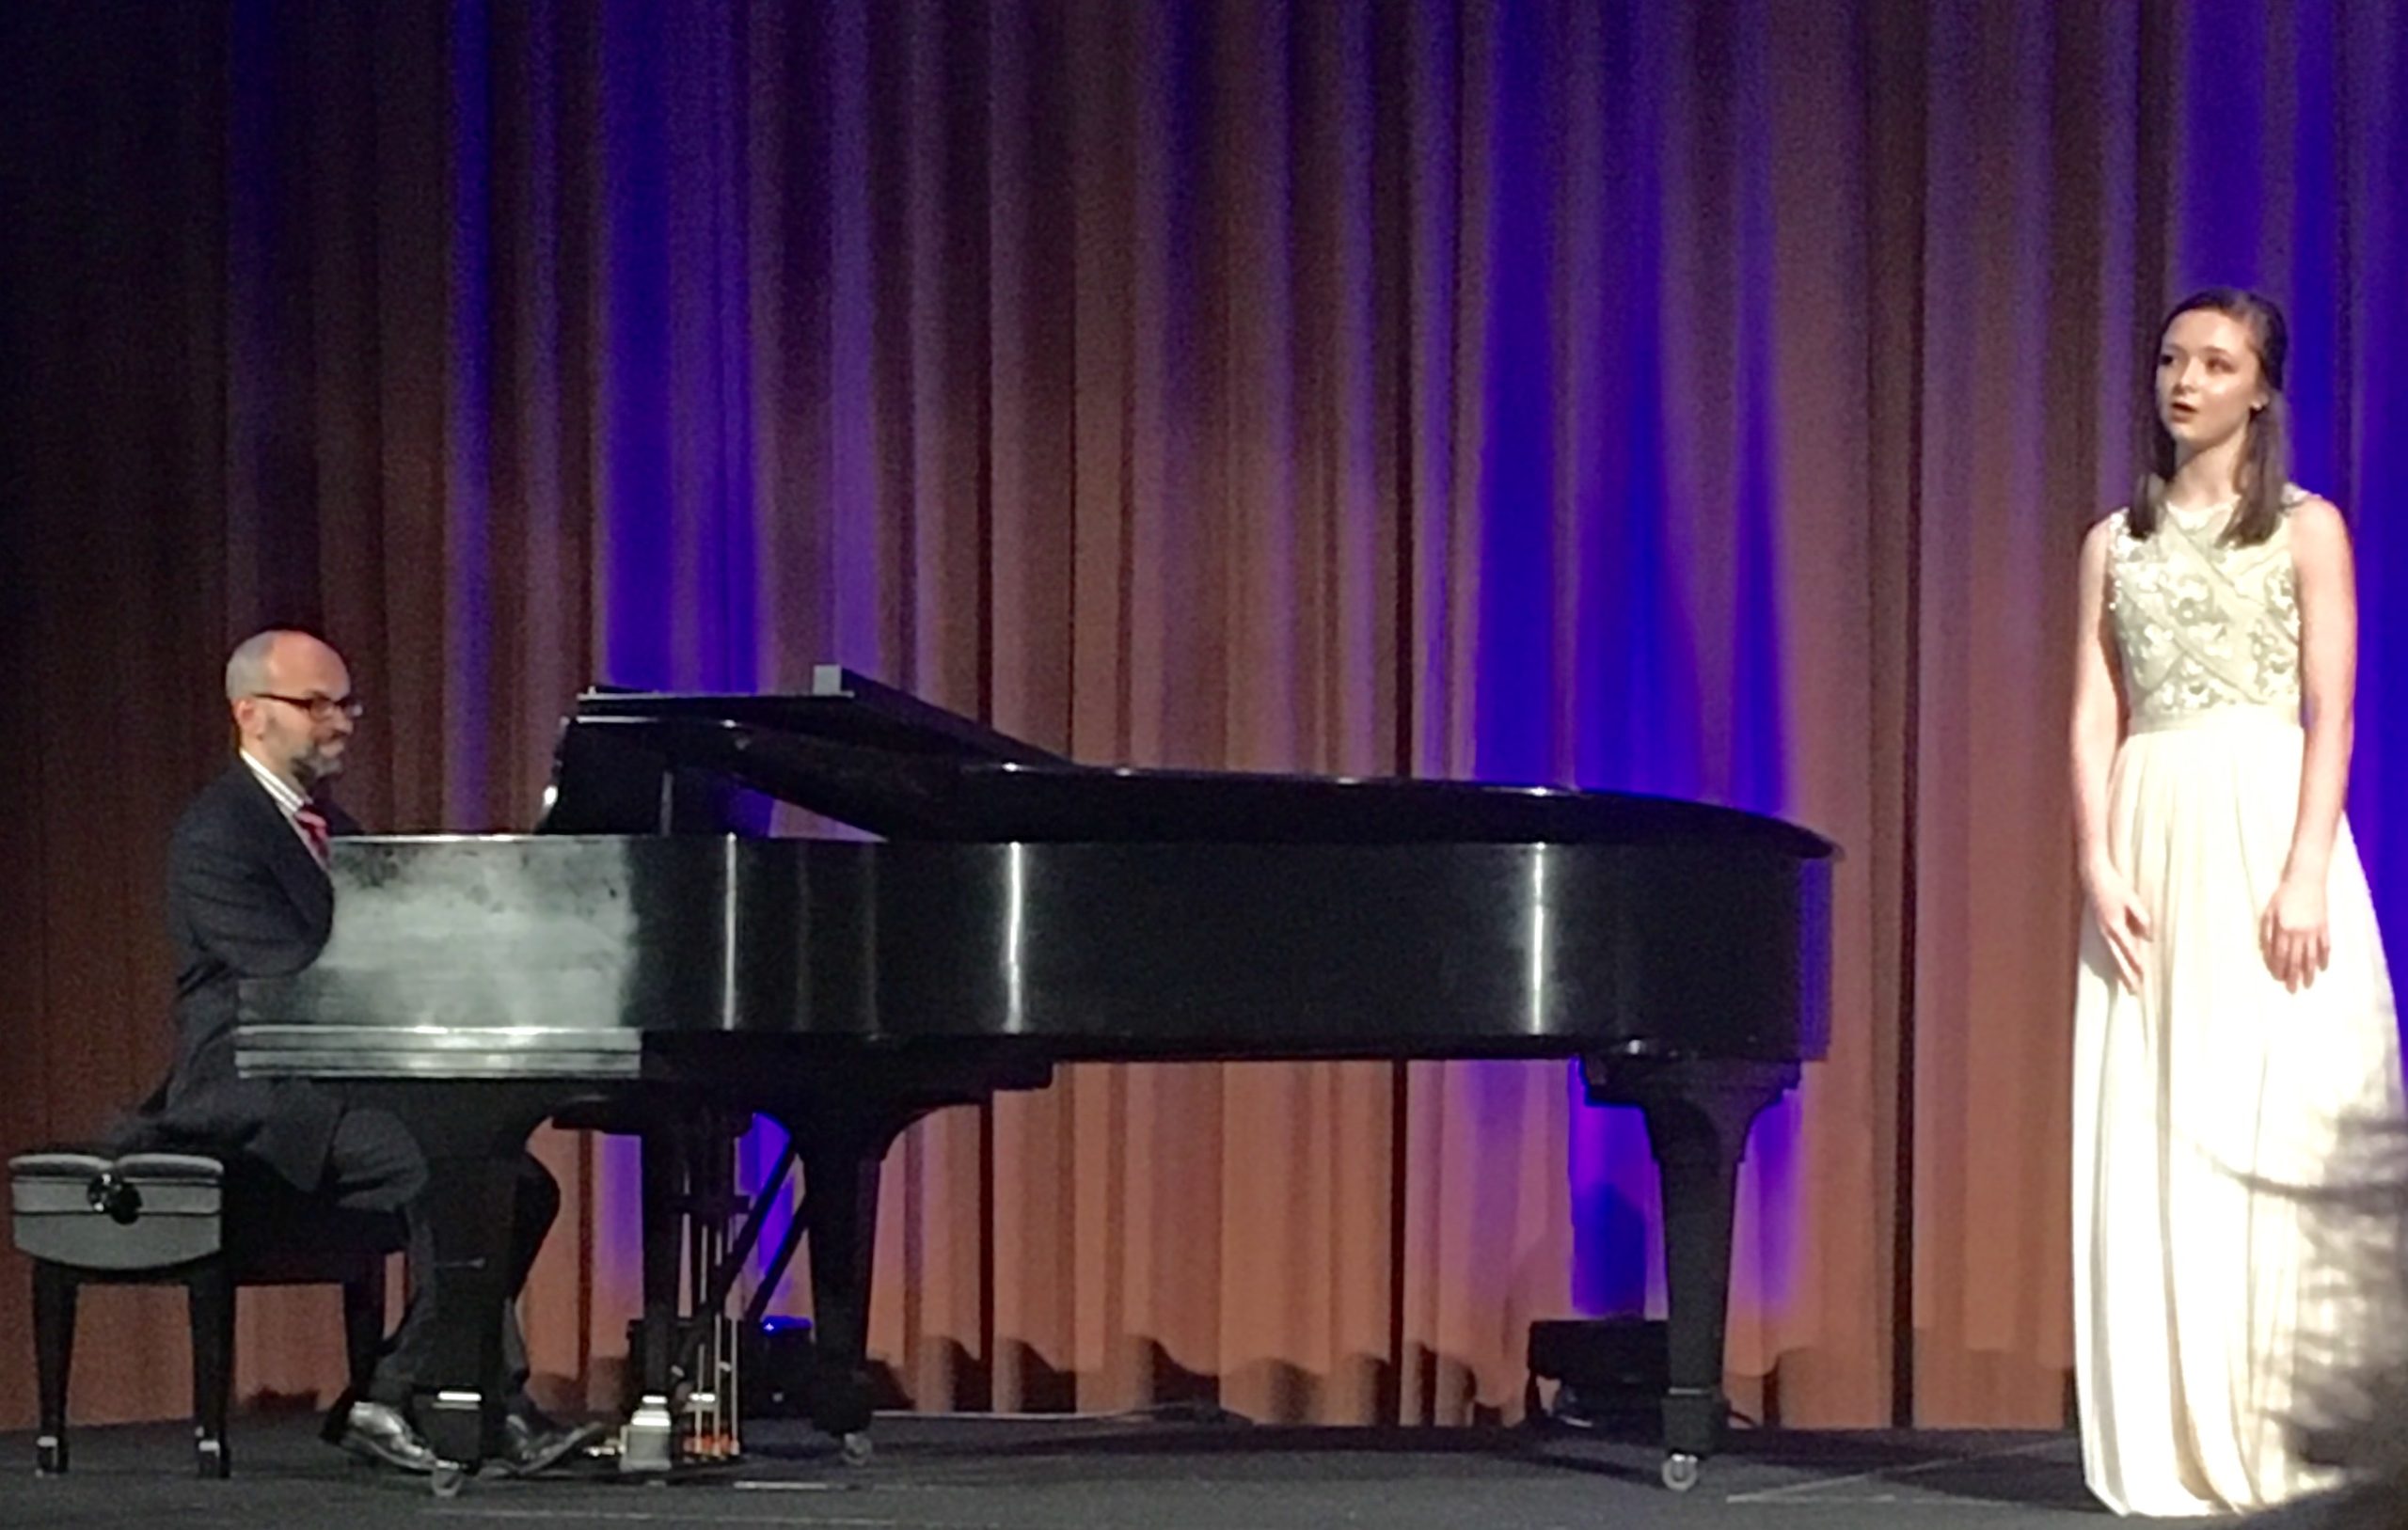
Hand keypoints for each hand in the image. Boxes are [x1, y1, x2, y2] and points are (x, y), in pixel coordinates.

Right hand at [2082, 860, 2151, 993]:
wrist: (2093, 876)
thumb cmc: (2114, 886)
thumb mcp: (2132, 900)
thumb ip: (2141, 919)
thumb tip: (2148, 937)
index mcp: (2114, 925)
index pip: (2128, 949)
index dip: (2136, 963)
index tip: (2144, 976)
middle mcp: (2106, 932)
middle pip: (2117, 958)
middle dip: (2126, 975)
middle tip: (2134, 991)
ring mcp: (2101, 930)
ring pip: (2112, 956)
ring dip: (2119, 971)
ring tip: (2127, 985)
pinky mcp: (2101, 927)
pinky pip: (2109, 949)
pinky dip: (2114, 960)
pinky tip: (2118, 966)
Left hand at [2259, 876, 2330, 991]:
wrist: (2306, 881)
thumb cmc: (2283, 896)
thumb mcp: (2268, 913)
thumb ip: (2267, 934)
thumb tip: (2267, 954)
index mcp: (2284, 930)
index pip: (2280, 956)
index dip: (2279, 969)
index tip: (2278, 979)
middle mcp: (2300, 933)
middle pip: (2296, 960)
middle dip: (2294, 976)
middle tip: (2292, 990)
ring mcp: (2315, 931)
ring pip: (2312, 957)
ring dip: (2310, 973)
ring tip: (2308, 985)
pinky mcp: (2325, 927)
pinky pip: (2326, 947)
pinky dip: (2325, 959)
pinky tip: (2322, 969)